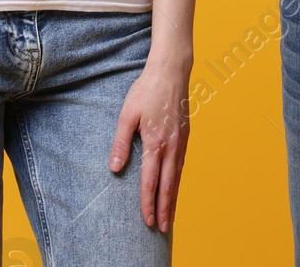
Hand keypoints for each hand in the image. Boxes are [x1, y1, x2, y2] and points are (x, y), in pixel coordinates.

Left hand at [109, 57, 190, 232]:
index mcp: (155, 142)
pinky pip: (182, 166)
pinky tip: (174, 188)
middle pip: (168, 185)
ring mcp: (181, 142)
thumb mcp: (127, 115)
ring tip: (171, 217)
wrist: (171, 71)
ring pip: (177, 178)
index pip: (150, 181)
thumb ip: (121, 143)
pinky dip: (178, 182)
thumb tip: (114, 169)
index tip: (147, 221)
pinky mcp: (185, 136)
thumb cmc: (146, 91)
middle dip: (164, 209)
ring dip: (173, 199)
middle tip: (162, 229)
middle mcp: (171, 146)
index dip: (147, 203)